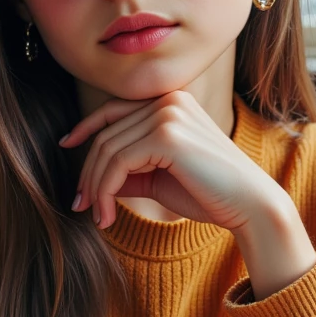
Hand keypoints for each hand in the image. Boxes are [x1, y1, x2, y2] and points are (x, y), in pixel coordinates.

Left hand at [60, 90, 272, 231]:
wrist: (250, 206)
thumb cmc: (209, 194)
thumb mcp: (159, 177)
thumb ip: (130, 170)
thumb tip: (93, 179)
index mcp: (170, 101)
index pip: (114, 110)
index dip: (85, 128)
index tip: (66, 145)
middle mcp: (168, 100)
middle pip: (106, 134)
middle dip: (88, 173)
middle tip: (80, 204)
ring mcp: (168, 114)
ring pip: (108, 150)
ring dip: (95, 188)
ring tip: (97, 216)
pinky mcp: (167, 135)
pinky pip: (118, 162)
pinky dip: (105, 191)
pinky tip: (108, 216)